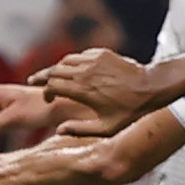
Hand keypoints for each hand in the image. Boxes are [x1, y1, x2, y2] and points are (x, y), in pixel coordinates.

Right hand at [31, 45, 158, 120]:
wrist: (152, 87)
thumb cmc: (130, 111)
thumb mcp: (106, 128)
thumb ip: (80, 129)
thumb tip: (59, 130)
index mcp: (82, 90)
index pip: (52, 86)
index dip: (46, 93)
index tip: (48, 99)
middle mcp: (84, 72)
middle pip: (54, 71)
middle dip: (42, 77)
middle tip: (33, 81)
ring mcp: (93, 60)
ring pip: (66, 61)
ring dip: (56, 68)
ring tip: (51, 74)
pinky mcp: (102, 53)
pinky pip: (80, 56)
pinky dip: (72, 62)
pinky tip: (73, 69)